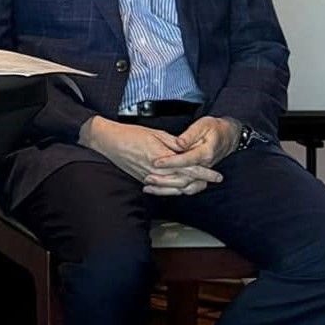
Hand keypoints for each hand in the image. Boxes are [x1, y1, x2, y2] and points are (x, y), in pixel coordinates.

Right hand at [80, 116, 209, 187]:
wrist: (107, 142)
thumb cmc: (129, 134)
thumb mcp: (155, 133)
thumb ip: (173, 142)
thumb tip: (188, 147)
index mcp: (161, 156)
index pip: (189, 168)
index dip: (205, 173)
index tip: (217, 175)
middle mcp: (156, 170)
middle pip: (184, 181)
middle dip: (201, 182)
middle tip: (212, 180)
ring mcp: (149, 177)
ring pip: (174, 188)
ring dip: (189, 188)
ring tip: (199, 185)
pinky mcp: (142, 180)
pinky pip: (162, 189)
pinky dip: (173, 191)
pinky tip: (179, 189)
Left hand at [141, 115, 240, 196]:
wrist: (228, 136)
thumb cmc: (213, 128)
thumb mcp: (202, 126)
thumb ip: (190, 135)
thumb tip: (179, 143)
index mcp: (205, 153)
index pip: (186, 160)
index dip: (170, 162)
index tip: (156, 162)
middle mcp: (205, 166)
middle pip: (185, 179)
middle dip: (165, 179)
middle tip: (148, 177)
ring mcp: (203, 173)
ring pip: (186, 187)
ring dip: (167, 189)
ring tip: (149, 186)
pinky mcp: (199, 176)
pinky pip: (187, 188)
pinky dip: (173, 190)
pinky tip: (158, 189)